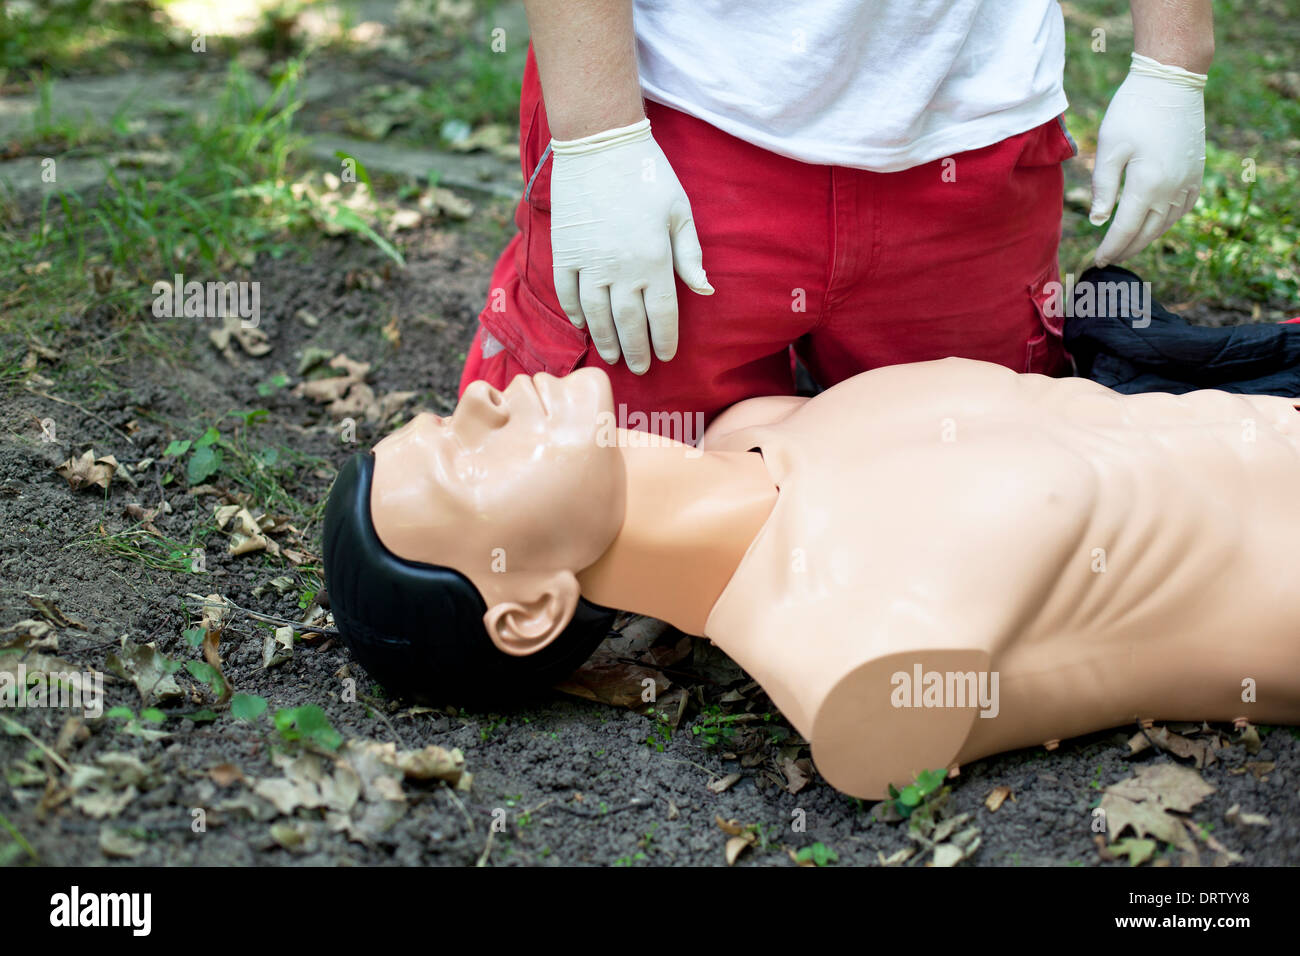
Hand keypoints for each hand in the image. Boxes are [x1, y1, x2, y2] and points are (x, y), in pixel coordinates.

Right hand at [549, 118, 711, 374]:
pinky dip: (575, 312)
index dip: (664, 339)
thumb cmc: (648, 174)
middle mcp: (621, 268)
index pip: (662, 314)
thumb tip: (704, 291)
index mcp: (654, 260)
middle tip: (640, 368)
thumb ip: (690, 255)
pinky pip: (567, 292)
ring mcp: (589, 262)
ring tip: (613, 357)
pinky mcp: (565, 251)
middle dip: (636, 349)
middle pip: (629, 322)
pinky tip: (583, 325)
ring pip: (596, 315)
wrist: (600, 142)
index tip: (665, 355)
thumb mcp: (680, 211)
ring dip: (605, 339)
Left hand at [1090, 53, 1206, 266]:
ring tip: (1127, 246)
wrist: (1172, 81)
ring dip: (1146, 239)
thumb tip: (1098, 221)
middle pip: (1147, 233)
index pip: (1125, 230)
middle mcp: (1172, 189)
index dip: (1110, 248)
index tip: (1096, 260)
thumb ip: (1103, 187)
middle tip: (1108, 259)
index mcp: (1148, 185)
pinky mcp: (1197, 173)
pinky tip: (1153, 224)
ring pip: (1166, 224)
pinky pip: (1182, 209)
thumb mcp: (1109, 148)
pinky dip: (1166, 222)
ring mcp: (1189, 182)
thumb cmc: (1134, 111)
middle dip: (1126, 249)